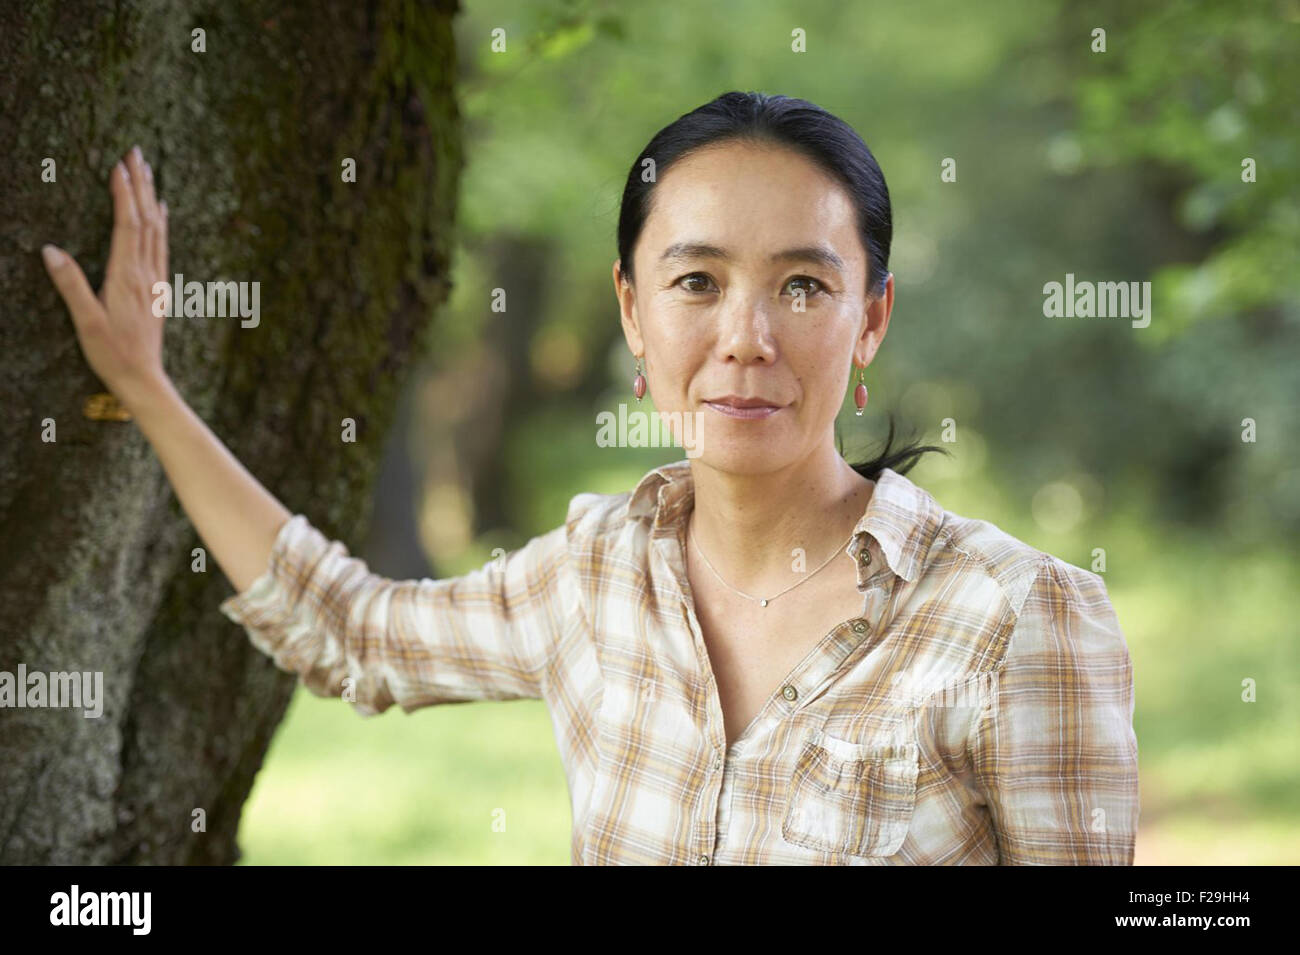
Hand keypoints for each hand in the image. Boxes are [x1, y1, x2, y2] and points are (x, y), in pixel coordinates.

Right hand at [42, 144, 170, 408]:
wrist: (144, 379)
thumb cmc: (112, 354)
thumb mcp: (85, 322)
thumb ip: (70, 285)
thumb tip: (50, 250)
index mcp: (125, 278)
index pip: (127, 226)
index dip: (124, 195)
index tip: (119, 166)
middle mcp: (145, 274)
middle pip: (145, 221)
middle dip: (140, 185)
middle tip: (135, 153)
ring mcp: (155, 281)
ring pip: (156, 231)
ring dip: (151, 198)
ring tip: (148, 171)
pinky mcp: (158, 290)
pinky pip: (161, 248)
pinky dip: (161, 225)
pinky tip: (161, 213)